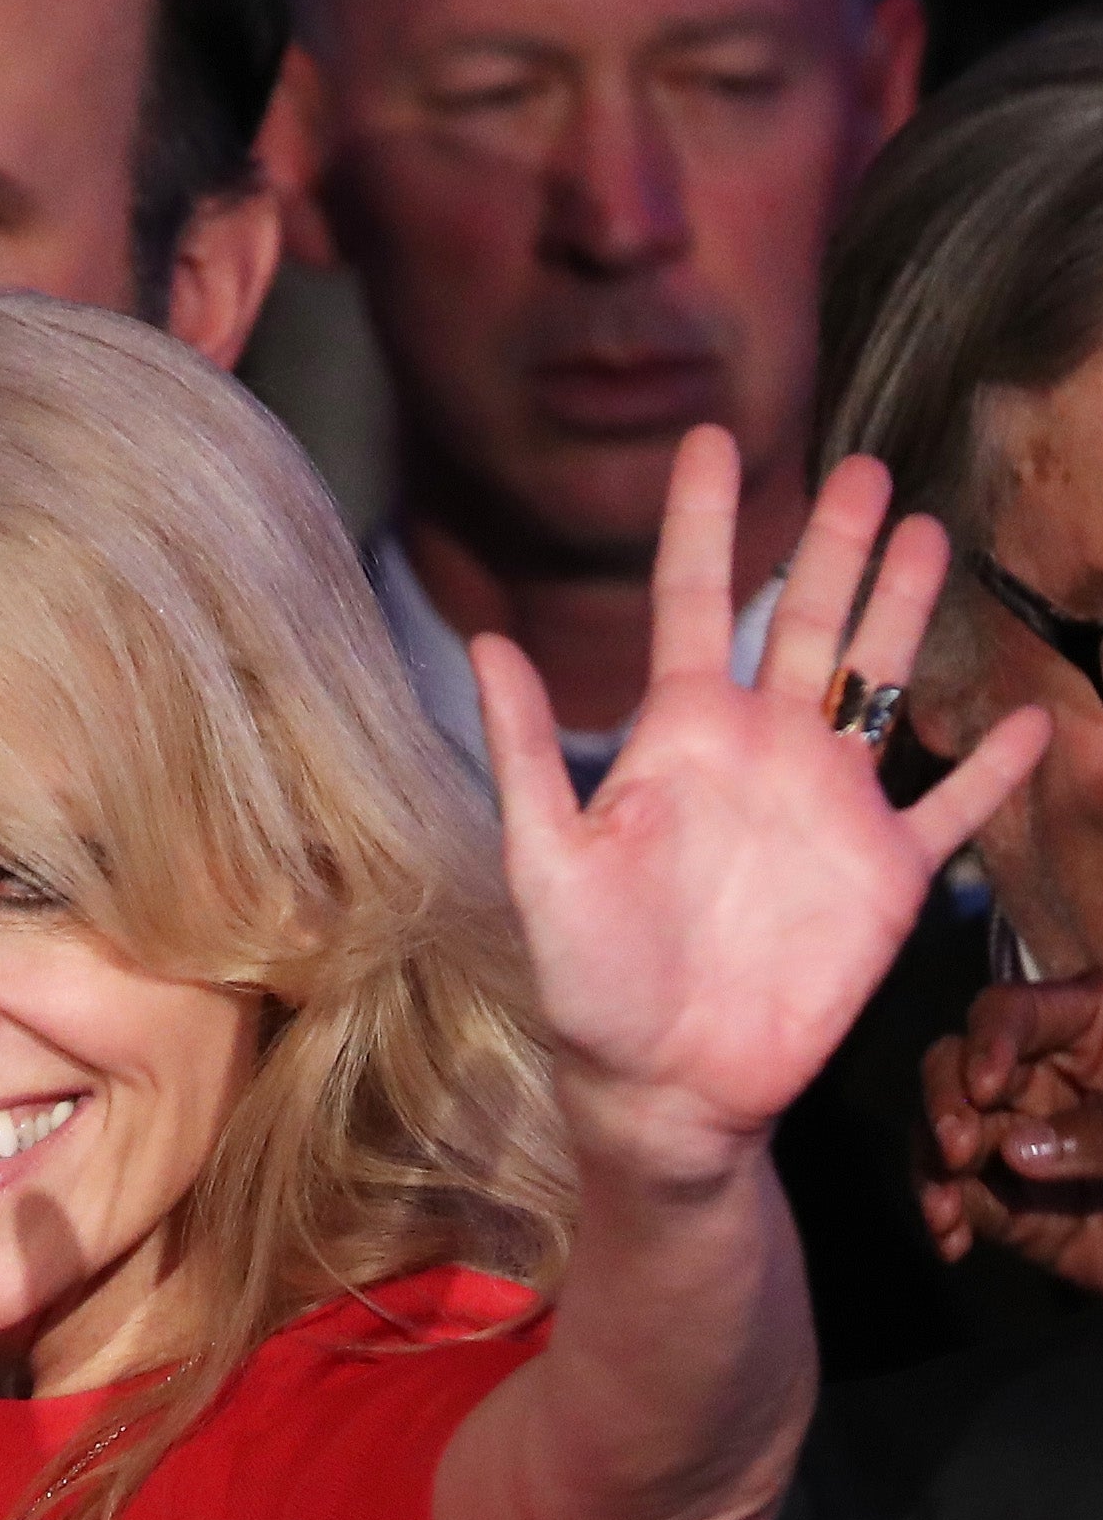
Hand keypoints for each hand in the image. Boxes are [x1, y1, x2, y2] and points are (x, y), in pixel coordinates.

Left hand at [474, 428, 1049, 1187]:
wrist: (662, 1082)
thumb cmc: (589, 978)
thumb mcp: (547, 859)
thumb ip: (528, 752)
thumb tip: (485, 642)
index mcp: (679, 737)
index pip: (693, 603)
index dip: (701, 522)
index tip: (710, 437)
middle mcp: (761, 751)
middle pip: (806, 620)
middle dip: (837, 544)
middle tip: (864, 466)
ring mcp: (829, 805)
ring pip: (879, 682)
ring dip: (908, 612)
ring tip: (935, 533)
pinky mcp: (887, 872)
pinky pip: (952, 806)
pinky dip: (993, 765)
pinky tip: (1034, 718)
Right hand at [920, 975, 1102, 1286]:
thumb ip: (1100, 1133)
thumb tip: (1015, 1151)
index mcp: (1089, 1033)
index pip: (1014, 1013)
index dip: (989, 1042)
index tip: (987, 1086)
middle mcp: (1039, 1078)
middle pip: (957, 1066)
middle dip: (945, 1104)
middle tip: (957, 1148)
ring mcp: (1017, 1140)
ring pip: (942, 1132)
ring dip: (933, 1167)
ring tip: (944, 1209)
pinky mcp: (1008, 1199)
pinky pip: (956, 1196)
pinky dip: (944, 1215)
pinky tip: (950, 1238)